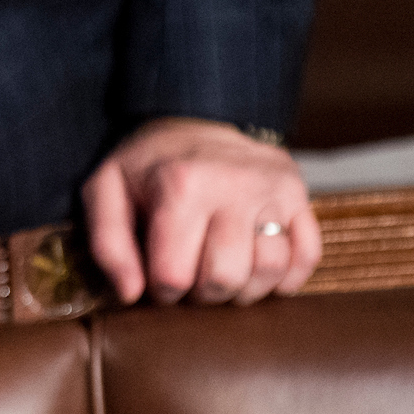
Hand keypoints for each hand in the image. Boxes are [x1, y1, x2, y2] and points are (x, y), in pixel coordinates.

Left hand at [82, 117, 321, 305]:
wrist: (196, 118)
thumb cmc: (148, 165)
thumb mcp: (106, 191)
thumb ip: (108, 245)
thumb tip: (130, 294)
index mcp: (181, 185)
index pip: (174, 276)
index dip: (163, 291)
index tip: (159, 278)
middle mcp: (233, 185)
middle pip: (225, 278)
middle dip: (204, 294)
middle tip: (193, 278)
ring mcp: (273, 189)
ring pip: (270, 270)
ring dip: (244, 289)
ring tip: (223, 274)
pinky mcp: (299, 195)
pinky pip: (307, 255)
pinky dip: (287, 277)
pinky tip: (258, 271)